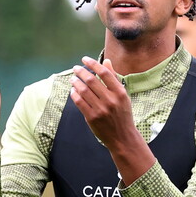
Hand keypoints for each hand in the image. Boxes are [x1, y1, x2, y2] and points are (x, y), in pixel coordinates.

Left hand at [70, 57, 152, 183]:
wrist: (122, 137)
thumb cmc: (122, 114)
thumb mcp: (123, 96)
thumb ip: (114, 78)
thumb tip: (106, 61)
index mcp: (120, 92)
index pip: (104, 73)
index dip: (92, 64)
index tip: (84, 59)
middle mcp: (110, 100)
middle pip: (91, 80)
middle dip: (81, 72)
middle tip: (75, 69)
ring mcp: (100, 109)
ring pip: (83, 90)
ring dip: (75, 82)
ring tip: (72, 79)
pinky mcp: (92, 118)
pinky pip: (79, 102)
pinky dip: (74, 94)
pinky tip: (73, 91)